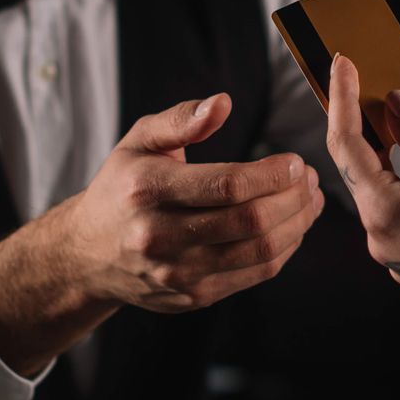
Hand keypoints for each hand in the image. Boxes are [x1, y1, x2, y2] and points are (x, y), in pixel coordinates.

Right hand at [63, 92, 325, 311]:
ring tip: (311, 200)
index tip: (296, 161)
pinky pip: (255, 274)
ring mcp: (178, 273)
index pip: (227, 185)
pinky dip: (284, 249)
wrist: (88, 253)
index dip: (272, 175)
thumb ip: (182, 119)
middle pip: (250, 221)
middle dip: (293, 198)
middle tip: (310, 178)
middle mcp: (160, 236)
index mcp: (148, 190)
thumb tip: (223, 103)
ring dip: (297, 224)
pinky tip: (293, 227)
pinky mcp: (193, 296)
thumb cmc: (123, 186)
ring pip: (259, 252)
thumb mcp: (139, 140)